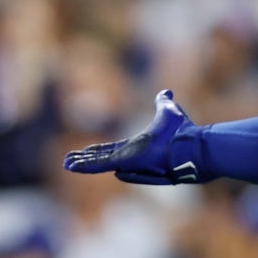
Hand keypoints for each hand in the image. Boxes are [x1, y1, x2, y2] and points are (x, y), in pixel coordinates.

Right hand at [62, 89, 201, 184]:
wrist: (190, 145)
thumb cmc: (182, 132)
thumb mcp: (169, 112)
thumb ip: (164, 103)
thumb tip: (165, 91)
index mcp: (139, 146)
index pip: (114, 149)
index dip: (99, 150)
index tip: (87, 151)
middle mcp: (131, 156)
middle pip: (103, 158)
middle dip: (86, 160)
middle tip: (69, 162)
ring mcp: (128, 160)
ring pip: (99, 163)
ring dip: (83, 164)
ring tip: (66, 164)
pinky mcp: (126, 162)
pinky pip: (101, 164)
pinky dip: (86, 165)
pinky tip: (71, 166)